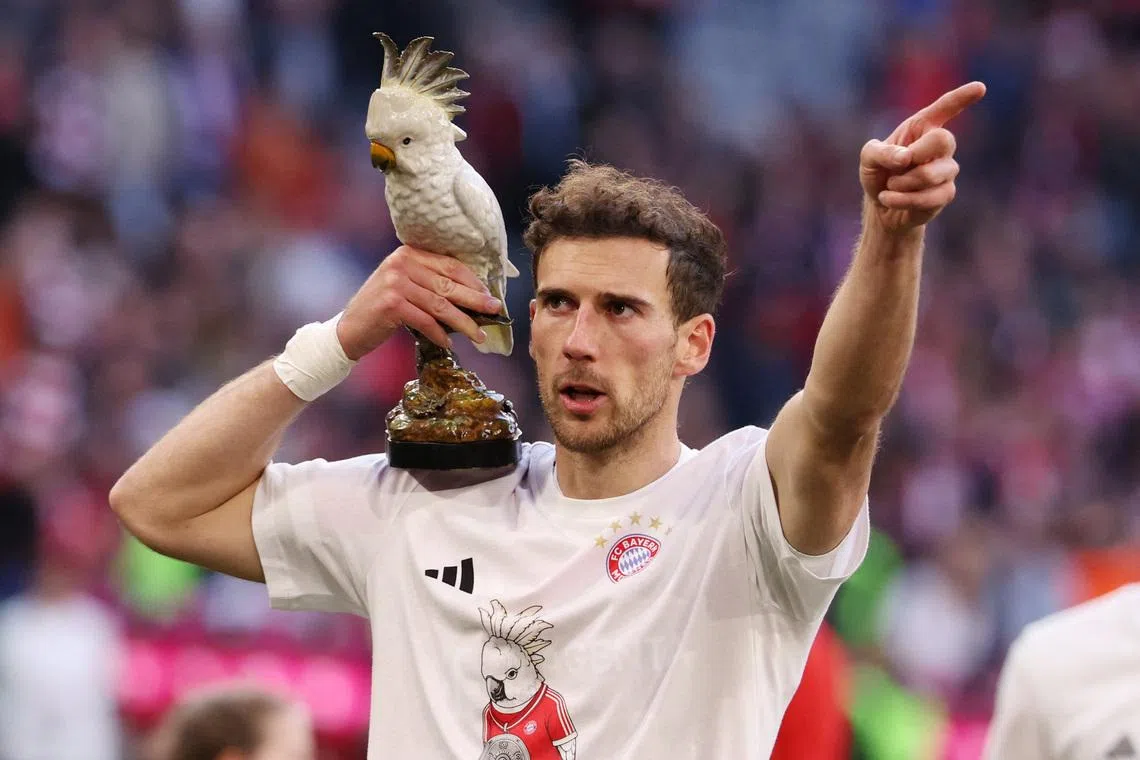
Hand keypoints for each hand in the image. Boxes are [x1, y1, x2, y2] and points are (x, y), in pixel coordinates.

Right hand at [336, 245, 501, 359]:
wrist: (349, 329)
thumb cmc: (382, 310)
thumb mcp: (405, 288)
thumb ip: (430, 285)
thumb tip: (473, 297)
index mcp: (408, 254)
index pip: (449, 265)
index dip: (472, 281)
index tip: (489, 294)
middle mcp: (401, 263)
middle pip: (448, 284)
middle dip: (475, 299)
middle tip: (495, 310)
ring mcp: (395, 282)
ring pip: (440, 305)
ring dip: (463, 322)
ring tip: (478, 335)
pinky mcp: (391, 304)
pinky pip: (425, 321)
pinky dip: (439, 333)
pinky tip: (449, 342)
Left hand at [860, 82, 985, 232]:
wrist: (881, 206)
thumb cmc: (878, 173)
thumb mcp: (869, 159)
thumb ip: (881, 152)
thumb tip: (905, 158)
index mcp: (921, 127)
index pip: (945, 108)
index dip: (961, 98)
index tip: (979, 88)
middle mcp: (939, 145)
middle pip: (943, 140)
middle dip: (917, 154)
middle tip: (898, 165)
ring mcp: (946, 169)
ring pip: (932, 174)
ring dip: (903, 183)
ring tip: (890, 185)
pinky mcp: (946, 193)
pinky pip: (930, 197)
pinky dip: (903, 199)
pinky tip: (889, 198)